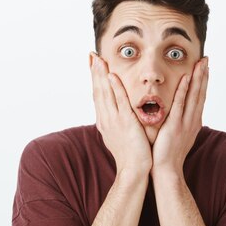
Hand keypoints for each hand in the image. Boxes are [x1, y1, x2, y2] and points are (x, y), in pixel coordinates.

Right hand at [90, 53, 151, 174]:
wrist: (133, 170)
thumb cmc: (130, 155)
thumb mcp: (120, 135)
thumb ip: (118, 122)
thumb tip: (116, 114)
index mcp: (105, 121)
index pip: (98, 96)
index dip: (95, 79)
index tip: (93, 64)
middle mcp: (106, 119)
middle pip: (98, 91)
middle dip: (94, 72)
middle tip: (92, 55)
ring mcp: (114, 120)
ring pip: (105, 93)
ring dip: (101, 75)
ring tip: (98, 59)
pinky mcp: (124, 122)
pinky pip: (118, 101)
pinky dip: (114, 88)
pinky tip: (111, 75)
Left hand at [152, 57, 208, 176]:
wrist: (167, 171)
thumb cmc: (168, 155)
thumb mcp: (178, 136)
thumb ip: (180, 124)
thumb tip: (179, 116)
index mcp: (193, 122)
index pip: (199, 98)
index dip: (203, 82)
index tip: (204, 68)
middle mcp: (192, 121)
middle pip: (200, 94)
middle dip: (204, 76)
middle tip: (206, 59)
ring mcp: (185, 123)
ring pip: (194, 96)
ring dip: (198, 78)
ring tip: (201, 63)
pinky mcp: (175, 125)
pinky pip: (180, 104)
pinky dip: (184, 90)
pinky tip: (186, 78)